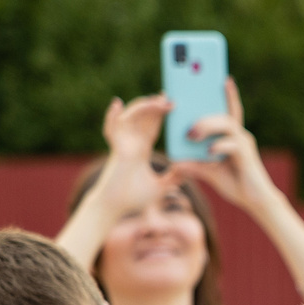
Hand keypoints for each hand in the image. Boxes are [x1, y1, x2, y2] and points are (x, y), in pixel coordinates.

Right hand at [82, 96, 179, 241]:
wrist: (116, 208)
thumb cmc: (133, 198)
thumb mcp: (160, 186)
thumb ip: (174, 177)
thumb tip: (190, 171)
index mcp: (141, 149)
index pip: (152, 126)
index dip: (160, 113)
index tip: (173, 102)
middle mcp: (131, 142)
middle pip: (143, 118)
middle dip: (155, 105)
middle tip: (170, 96)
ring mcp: (122, 144)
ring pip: (131, 118)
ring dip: (144, 107)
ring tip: (159, 100)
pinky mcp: (116, 150)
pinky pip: (113, 129)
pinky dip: (113, 116)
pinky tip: (118, 104)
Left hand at [169, 78, 278, 210]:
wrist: (255, 202)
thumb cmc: (235, 184)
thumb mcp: (208, 172)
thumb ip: (193, 164)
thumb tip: (173, 162)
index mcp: (230, 135)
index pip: (226, 109)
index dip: (224, 92)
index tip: (218, 76)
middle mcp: (239, 135)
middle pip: (223, 112)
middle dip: (206, 105)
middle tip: (184, 106)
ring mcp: (243, 144)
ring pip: (226, 123)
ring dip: (207, 124)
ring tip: (191, 133)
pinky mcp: (246, 156)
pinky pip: (231, 144)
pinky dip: (218, 146)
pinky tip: (209, 151)